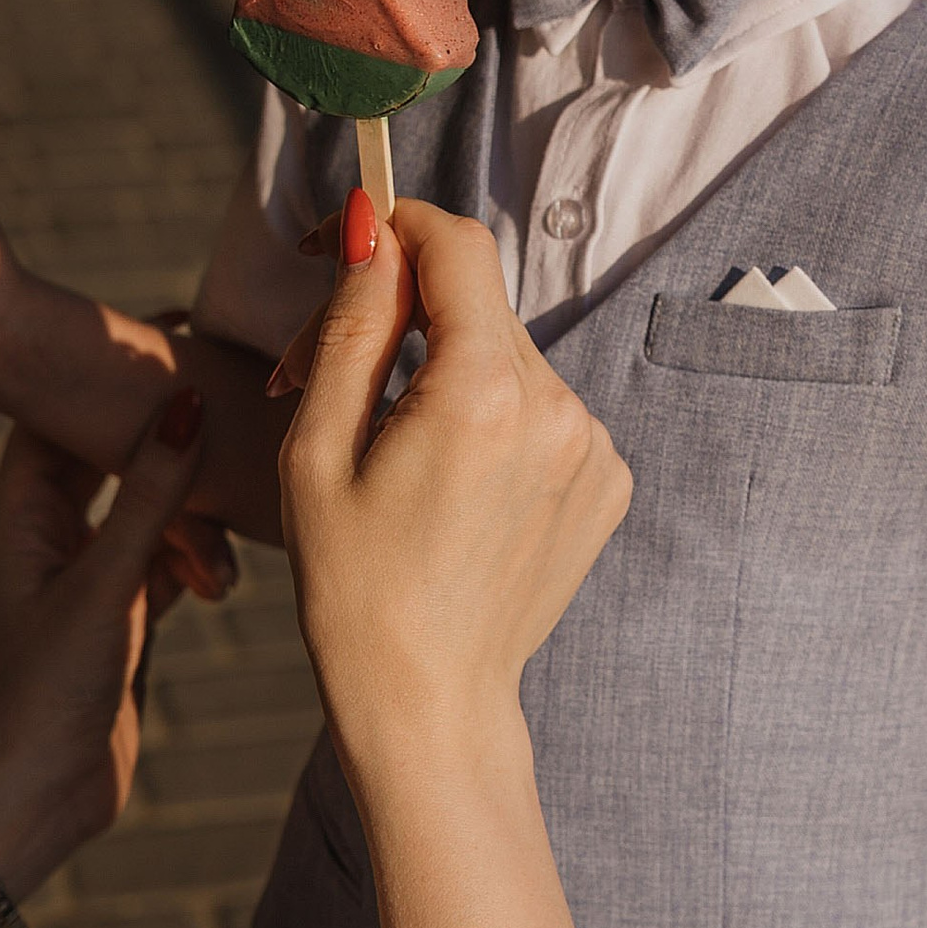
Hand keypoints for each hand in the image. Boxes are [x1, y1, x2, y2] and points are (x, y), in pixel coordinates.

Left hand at [0, 391, 207, 892]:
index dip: (101, 370)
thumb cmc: (46, 694)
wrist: (34, 800)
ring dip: (190, 494)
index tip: (167, 329)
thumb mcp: (103, 587)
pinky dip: (202, 547)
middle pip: (106, 452)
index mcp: (18, 516)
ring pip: (145, 505)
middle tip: (221, 379)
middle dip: (159, 423)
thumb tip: (185, 404)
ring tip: (243, 465)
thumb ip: (148, 499)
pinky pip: (167, 557)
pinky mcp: (119, 615)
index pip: (55, 413)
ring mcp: (84, 576)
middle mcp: (46, 536)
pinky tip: (240, 546)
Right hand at [280, 194, 629, 758]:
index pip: (455, 245)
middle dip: (396, 313)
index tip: (339, 243)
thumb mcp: (318, 448)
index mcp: (484, 394)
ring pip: (505, 356)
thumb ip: (350, 323)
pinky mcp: (608, 480)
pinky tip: (448, 488)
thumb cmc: (354, 588)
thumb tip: (370, 224)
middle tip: (318, 373)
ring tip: (386, 452)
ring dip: (442, 372)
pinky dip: (490, 421)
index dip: (390, 224)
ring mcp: (595, 447)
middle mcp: (559, 408)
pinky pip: (539, 411)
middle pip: (473, 303)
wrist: (429, 703)